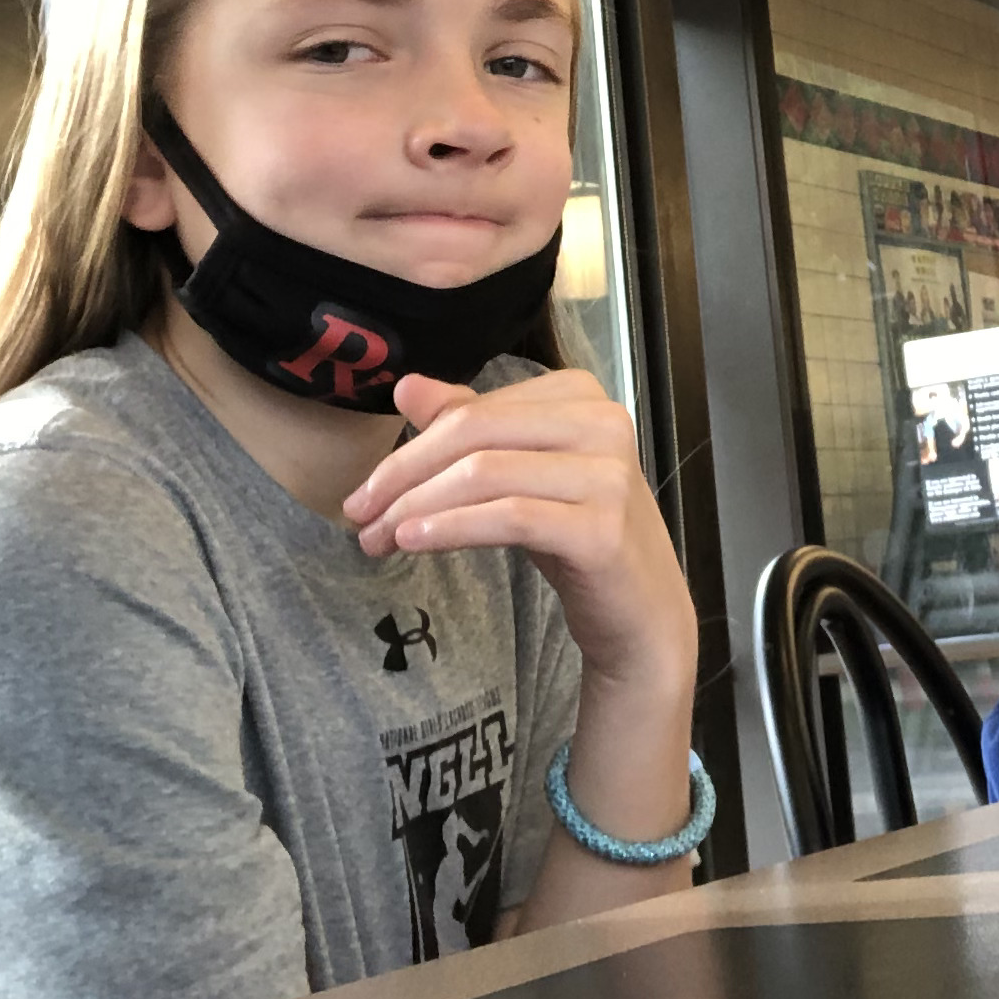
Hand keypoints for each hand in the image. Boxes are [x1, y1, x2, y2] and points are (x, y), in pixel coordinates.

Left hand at [343, 369, 697, 696]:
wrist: (641, 611)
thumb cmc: (577, 536)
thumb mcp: (520, 473)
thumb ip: (470, 426)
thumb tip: (406, 386)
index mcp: (579, 395)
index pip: (473, 411)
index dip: (409, 448)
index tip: (366, 492)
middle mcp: (601, 422)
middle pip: (474, 434)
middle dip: (403, 475)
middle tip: (358, 516)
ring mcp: (608, 474)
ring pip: (484, 474)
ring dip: (416, 507)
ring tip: (377, 539)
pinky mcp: (603, 528)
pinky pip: (509, 517)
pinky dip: (452, 527)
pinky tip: (414, 543)